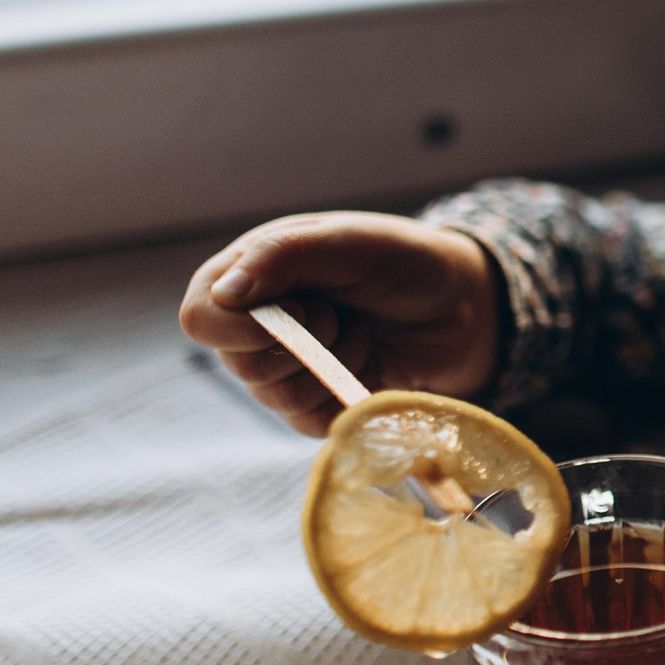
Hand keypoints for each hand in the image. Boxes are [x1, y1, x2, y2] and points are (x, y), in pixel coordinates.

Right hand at [179, 211, 501, 436]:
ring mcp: (282, 368)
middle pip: (241, 366)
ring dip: (336, 364)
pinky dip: (349, 394)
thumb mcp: (349, 242)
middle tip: (344, 314)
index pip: (202, 319)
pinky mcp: (316, 404)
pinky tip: (369, 361)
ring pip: (279, 398)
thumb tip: (223, 293)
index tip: (304, 307)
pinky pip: (313, 422)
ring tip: (362, 331)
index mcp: (247, 274)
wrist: (462, 304)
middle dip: (308, 343)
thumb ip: (284, 257)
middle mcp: (253, 324)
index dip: (245, 327)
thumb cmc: (404, 259)